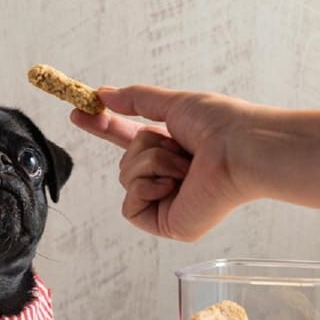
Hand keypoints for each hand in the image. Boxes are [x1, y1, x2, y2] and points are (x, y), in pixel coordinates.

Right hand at [70, 85, 258, 240]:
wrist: (240, 150)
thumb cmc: (221, 125)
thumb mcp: (173, 104)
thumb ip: (136, 99)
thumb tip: (103, 94)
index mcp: (174, 151)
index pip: (129, 142)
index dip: (105, 128)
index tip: (78, 114)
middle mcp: (171, 179)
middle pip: (125, 162)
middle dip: (142, 147)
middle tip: (177, 146)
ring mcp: (168, 204)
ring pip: (126, 180)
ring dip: (151, 163)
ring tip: (186, 165)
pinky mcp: (167, 225)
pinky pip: (130, 206)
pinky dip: (147, 188)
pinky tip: (175, 185)